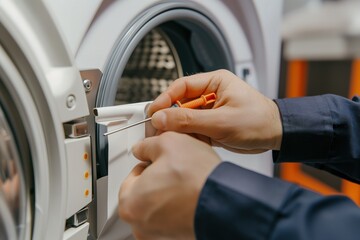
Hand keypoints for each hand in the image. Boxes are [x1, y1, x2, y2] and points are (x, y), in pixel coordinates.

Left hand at [118, 132, 219, 239]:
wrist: (224, 202)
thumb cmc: (196, 178)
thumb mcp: (167, 143)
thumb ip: (147, 145)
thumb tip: (143, 148)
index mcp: (129, 203)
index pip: (132, 175)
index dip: (149, 161)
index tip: (159, 159)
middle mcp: (140, 225)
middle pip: (144, 192)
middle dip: (158, 178)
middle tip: (174, 168)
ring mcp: (159, 234)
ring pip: (159, 205)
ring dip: (169, 192)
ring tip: (185, 181)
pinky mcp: (176, 237)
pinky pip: (172, 216)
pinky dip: (179, 205)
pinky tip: (191, 194)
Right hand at [148, 69, 281, 153]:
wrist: (276, 136)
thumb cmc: (258, 121)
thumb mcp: (221, 121)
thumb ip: (189, 120)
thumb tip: (162, 118)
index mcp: (214, 82)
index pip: (181, 86)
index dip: (165, 98)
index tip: (154, 111)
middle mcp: (210, 94)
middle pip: (180, 103)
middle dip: (170, 117)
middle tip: (159, 129)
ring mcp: (210, 110)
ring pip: (185, 118)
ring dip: (179, 129)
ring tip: (173, 139)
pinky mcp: (211, 125)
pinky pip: (193, 129)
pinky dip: (188, 137)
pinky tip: (187, 143)